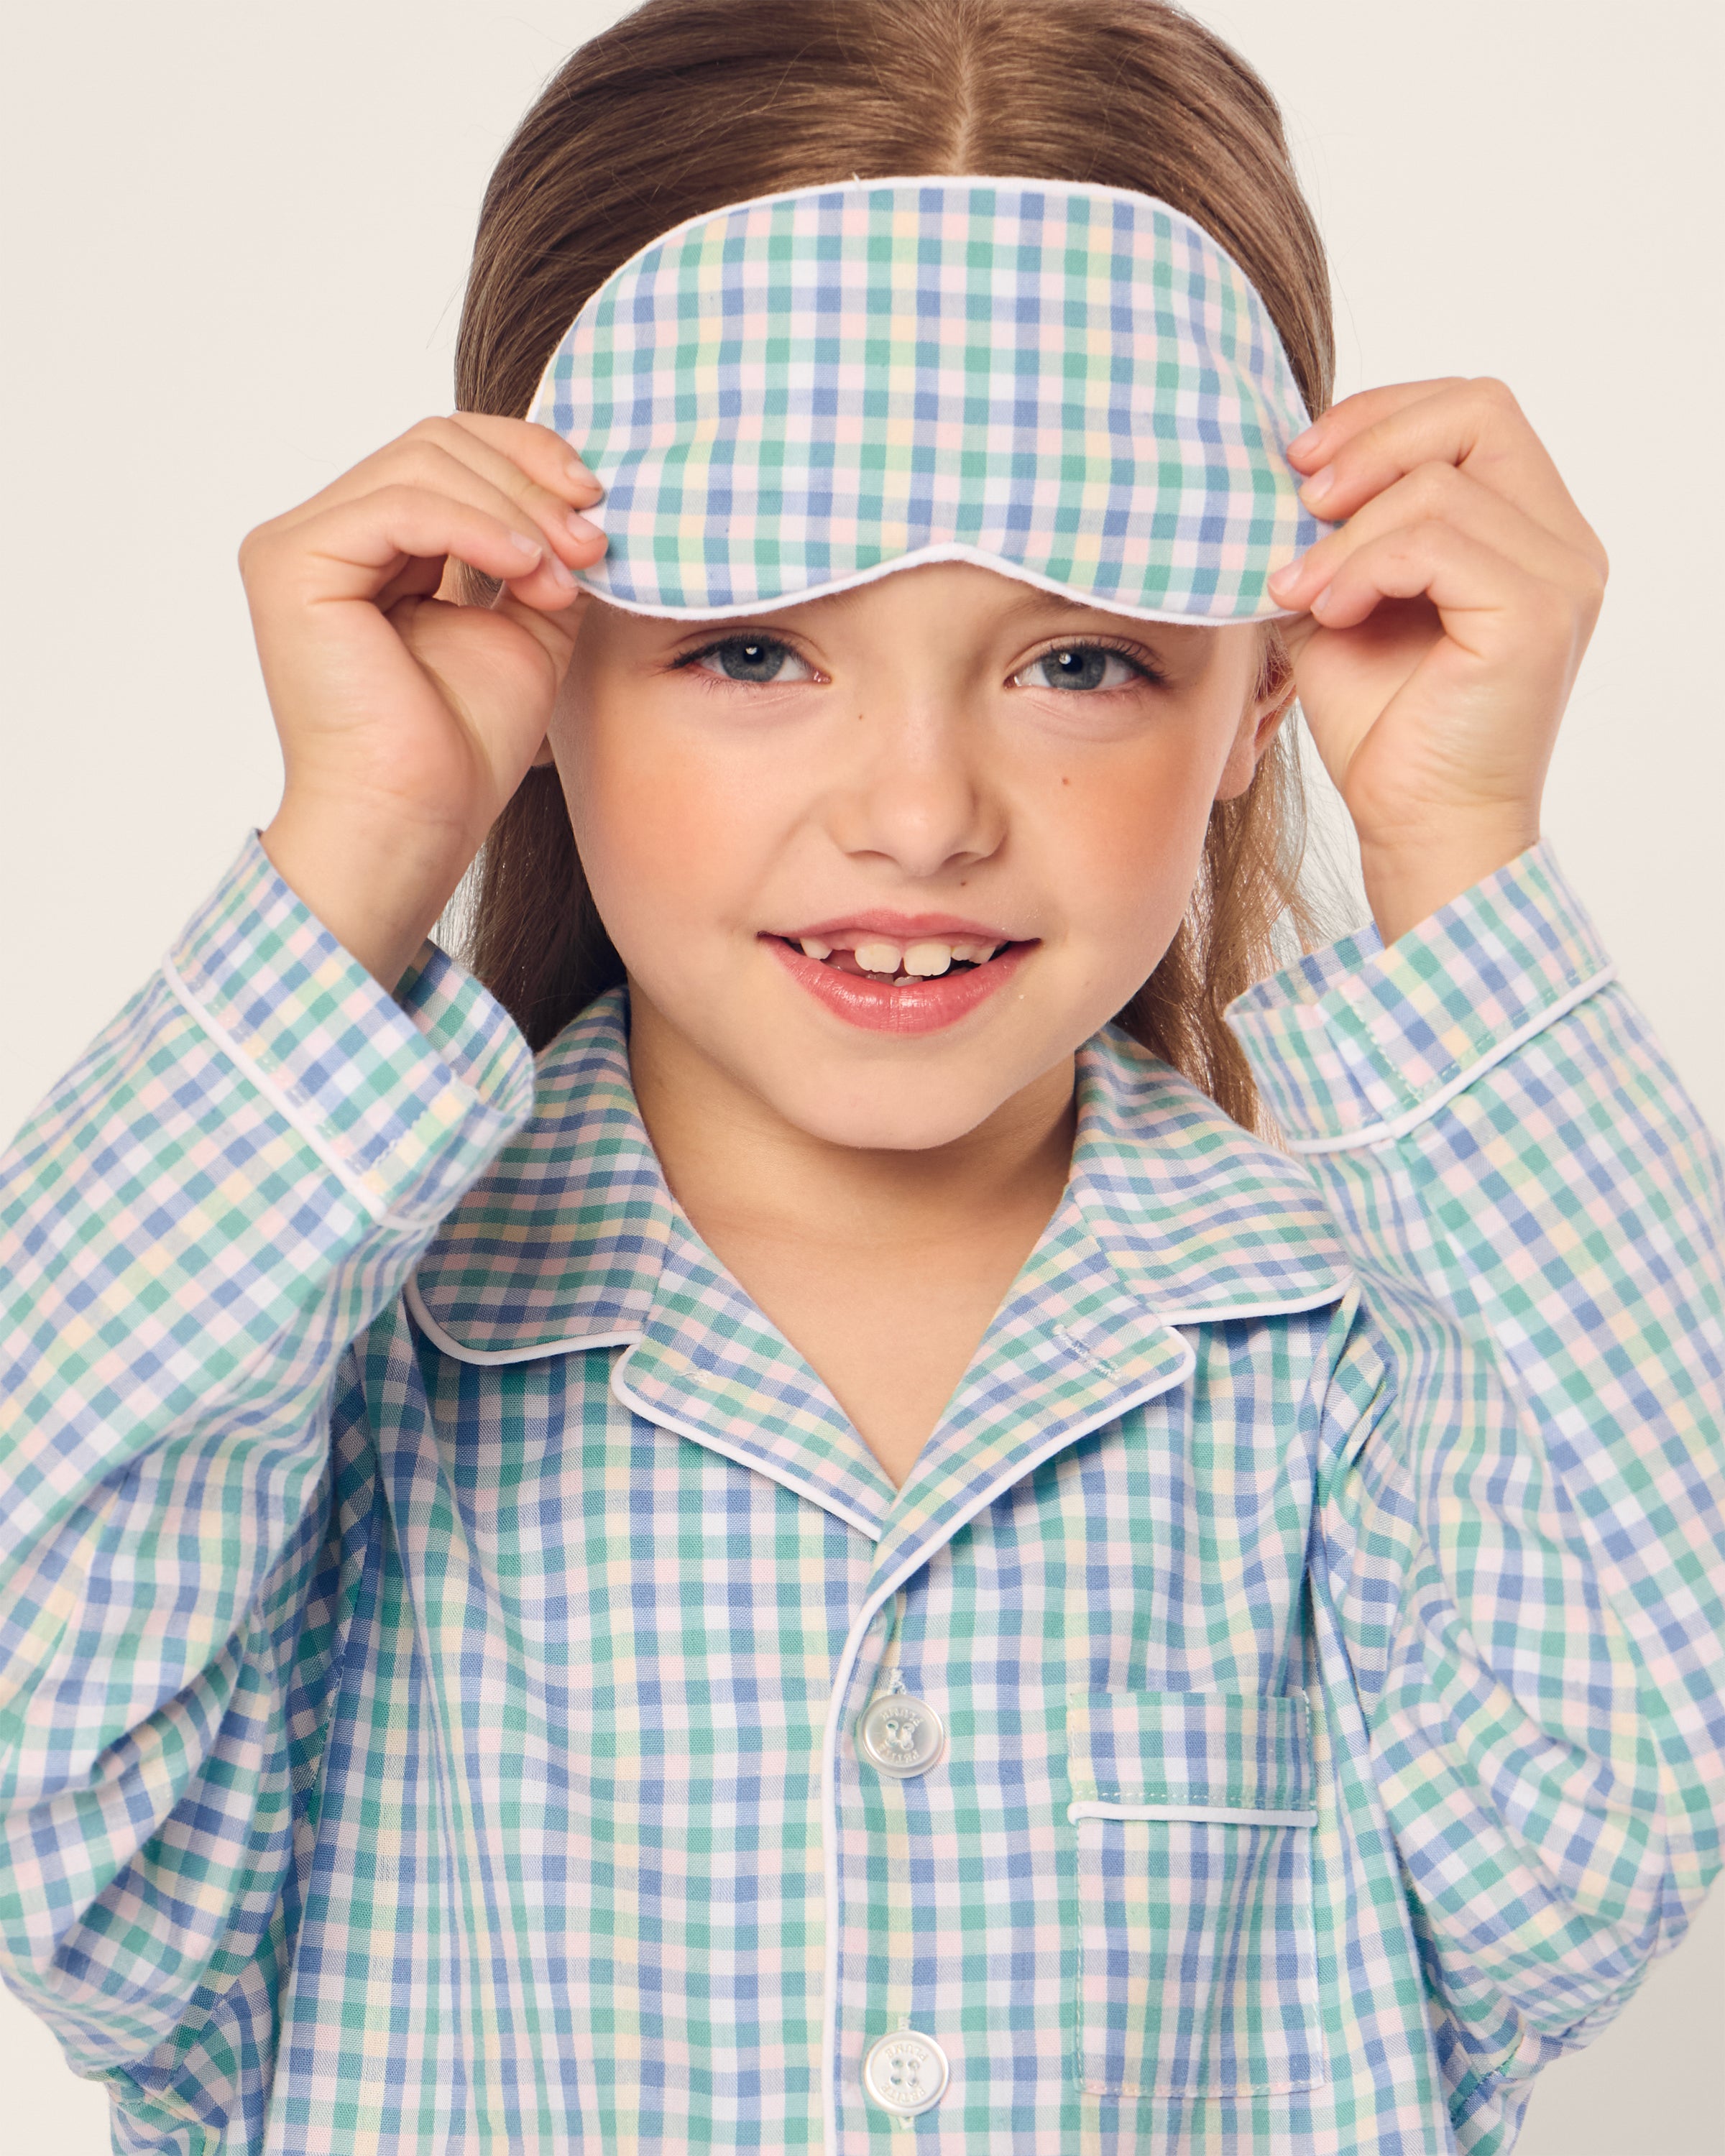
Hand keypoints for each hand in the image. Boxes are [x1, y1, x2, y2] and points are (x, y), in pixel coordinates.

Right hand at [244, 414, 604, 986]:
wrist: (415, 823)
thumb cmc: (457, 752)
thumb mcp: (525, 631)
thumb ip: (540, 561)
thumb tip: (581, 506)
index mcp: (372, 546)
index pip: (450, 452)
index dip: (529, 460)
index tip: (596, 505)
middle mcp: (326, 535)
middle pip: (437, 441)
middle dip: (530, 480)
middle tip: (590, 541)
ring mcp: (299, 546)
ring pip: (423, 461)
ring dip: (515, 509)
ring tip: (562, 571)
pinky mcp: (293, 564)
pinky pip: (400, 504)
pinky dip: (479, 526)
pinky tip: (527, 568)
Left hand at [1266, 378, 1606, 944]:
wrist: (1416, 828)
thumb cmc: (1385, 730)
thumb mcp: (1343, 602)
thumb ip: (1337, 531)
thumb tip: (1285, 468)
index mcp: (1530, 528)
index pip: (1473, 410)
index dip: (1381, 414)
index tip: (1300, 461)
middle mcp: (1563, 543)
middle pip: (1478, 410)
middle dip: (1370, 440)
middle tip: (1298, 497)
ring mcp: (1560, 575)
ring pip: (1442, 481)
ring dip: (1347, 531)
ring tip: (1300, 589)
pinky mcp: (1535, 614)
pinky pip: (1437, 540)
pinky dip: (1362, 566)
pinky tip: (1329, 613)